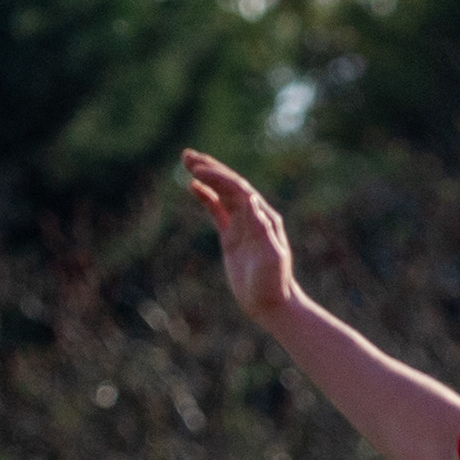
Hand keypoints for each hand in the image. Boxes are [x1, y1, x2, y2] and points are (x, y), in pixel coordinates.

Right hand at [180, 150, 297, 326]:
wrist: (271, 303)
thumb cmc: (273, 283)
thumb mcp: (270, 257)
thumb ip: (262, 230)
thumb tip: (251, 200)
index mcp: (265, 218)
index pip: (240, 190)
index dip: (219, 178)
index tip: (197, 171)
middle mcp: (255, 217)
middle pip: (230, 185)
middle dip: (211, 169)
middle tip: (187, 156)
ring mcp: (242, 225)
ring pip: (222, 194)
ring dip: (207, 178)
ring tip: (187, 163)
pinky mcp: (232, 236)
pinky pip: (217, 211)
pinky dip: (206, 198)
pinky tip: (193, 187)